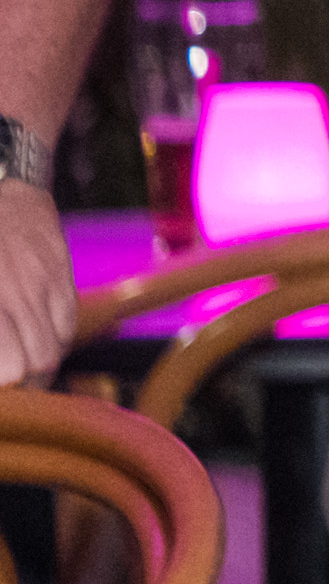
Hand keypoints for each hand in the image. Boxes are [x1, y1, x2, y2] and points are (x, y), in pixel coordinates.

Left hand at [0, 186, 65, 383]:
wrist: (7, 194)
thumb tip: (2, 368)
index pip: (11, 368)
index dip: (8, 386)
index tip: (4, 389)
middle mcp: (20, 292)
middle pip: (39, 363)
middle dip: (24, 381)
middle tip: (9, 380)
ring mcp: (45, 283)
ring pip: (56, 347)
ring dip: (38, 362)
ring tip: (18, 360)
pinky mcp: (63, 275)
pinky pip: (67, 322)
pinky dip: (52, 337)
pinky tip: (32, 334)